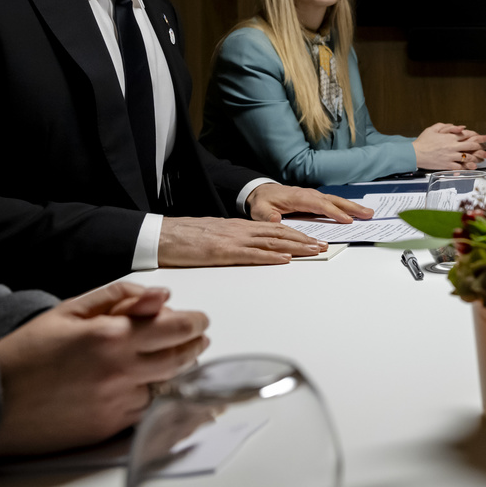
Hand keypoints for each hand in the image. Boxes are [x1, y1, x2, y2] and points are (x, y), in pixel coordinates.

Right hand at [0, 281, 208, 455]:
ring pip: (167, 385)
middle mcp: (119, 371)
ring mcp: (116, 402)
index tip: (200, 320)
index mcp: (111, 336)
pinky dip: (150, 396)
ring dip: (175, 371)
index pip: (177, 327)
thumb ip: (118, 297)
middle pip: (181, 357)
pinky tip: (143, 384)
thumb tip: (161, 293)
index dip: (196, 321)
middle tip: (196, 338)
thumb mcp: (68, 311)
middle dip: (194, 344)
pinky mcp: (108, 427)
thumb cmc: (26, 353)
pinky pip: (145, 410)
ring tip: (170, 358)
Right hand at [159, 217, 328, 265]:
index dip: (296, 234)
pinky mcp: (222, 252)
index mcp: (239, 227)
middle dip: (304, 240)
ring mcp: (232, 241)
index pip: (274, 229)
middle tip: (323, 246)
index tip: (313, 240)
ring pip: (271, 242)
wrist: (161, 235)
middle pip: (279, 234)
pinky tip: (285, 259)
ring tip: (314, 251)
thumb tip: (250, 249)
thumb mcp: (214, 236)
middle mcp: (240, 231)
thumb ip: (233, 241)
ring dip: (295, 247)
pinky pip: (251, 255)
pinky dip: (271, 257)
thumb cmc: (184, 238)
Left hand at [246, 183, 372, 223]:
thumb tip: (275, 219)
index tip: (347, 220)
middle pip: (334, 200)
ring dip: (353, 206)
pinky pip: (333, 202)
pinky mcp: (315, 199)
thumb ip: (266, 216)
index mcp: (298, 197)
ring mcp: (313, 195)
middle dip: (351, 207)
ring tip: (369, 213)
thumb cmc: (262, 202)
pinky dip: (346, 206)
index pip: (319, 205)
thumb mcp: (259, 210)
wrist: (261, 192)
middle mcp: (309, 194)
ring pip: (336, 200)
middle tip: (368, 214)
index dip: (334, 213)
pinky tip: (356, 212)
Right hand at [412, 122, 485, 169]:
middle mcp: (452, 146)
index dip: (480, 136)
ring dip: (477, 158)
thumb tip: (461, 127)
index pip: (469, 135)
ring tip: (483, 159)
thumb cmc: (423, 141)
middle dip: (483, 147)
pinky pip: (460, 167)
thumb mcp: (434, 128)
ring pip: (468, 158)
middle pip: (472, 146)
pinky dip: (467, 167)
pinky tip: (473, 167)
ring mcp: (450, 157)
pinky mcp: (447, 165)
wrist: (415, 153)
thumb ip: (448, 126)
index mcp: (450, 137)